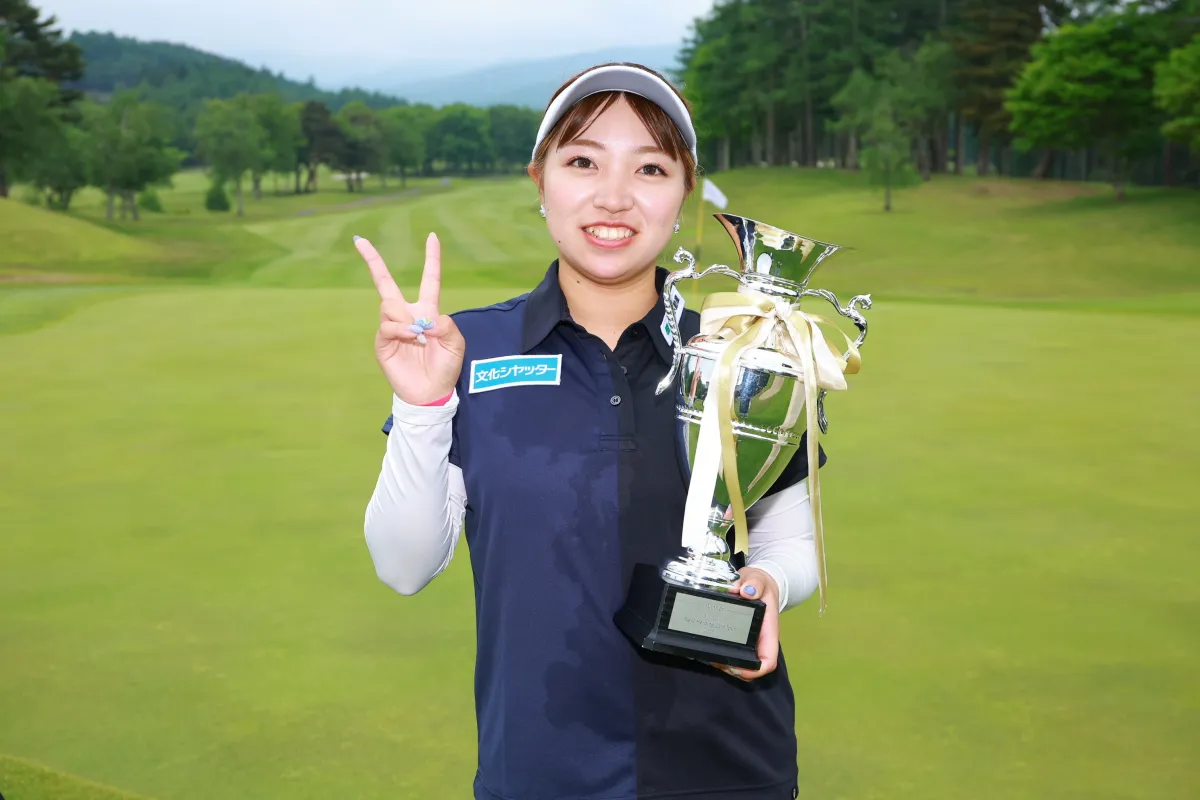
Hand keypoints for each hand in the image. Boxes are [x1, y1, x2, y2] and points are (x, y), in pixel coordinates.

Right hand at [357, 233, 464, 404]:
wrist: (431, 392)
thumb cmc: (445, 367)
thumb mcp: (456, 345)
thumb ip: (447, 326)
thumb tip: (427, 319)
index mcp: (428, 311)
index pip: (429, 280)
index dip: (431, 259)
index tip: (432, 237)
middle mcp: (407, 315)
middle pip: (386, 283)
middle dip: (373, 261)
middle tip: (360, 240)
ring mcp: (392, 328)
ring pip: (389, 306)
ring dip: (405, 318)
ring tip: (418, 336)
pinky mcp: (383, 342)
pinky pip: (386, 326)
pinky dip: (399, 329)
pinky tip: (410, 338)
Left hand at [711, 567, 779, 681]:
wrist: (757, 582)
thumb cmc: (760, 583)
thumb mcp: (758, 579)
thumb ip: (755, 583)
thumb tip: (746, 591)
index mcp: (768, 631)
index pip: (768, 660)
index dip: (754, 670)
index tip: (736, 667)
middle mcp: (760, 640)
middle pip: (753, 667)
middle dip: (734, 669)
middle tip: (715, 660)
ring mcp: (751, 641)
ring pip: (742, 663)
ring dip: (727, 664)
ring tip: (710, 656)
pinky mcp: (740, 637)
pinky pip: (734, 652)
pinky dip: (722, 655)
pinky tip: (710, 647)